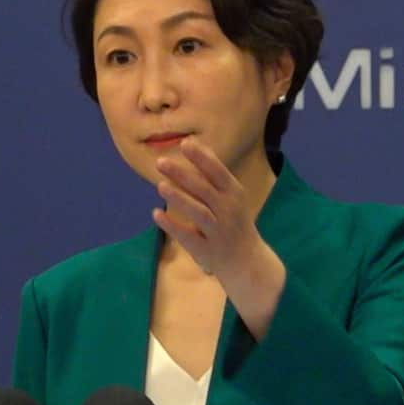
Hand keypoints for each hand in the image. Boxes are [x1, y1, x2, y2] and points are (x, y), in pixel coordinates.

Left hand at [150, 137, 262, 277]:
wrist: (247, 261)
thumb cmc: (233, 220)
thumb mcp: (230, 195)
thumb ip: (213, 173)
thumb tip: (196, 144)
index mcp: (234, 195)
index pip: (218, 173)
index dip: (202, 158)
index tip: (184, 143)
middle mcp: (228, 212)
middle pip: (205, 190)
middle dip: (183, 175)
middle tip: (160, 162)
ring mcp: (218, 232)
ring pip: (199, 213)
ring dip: (180, 199)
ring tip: (160, 186)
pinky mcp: (206, 250)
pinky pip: (188, 237)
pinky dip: (173, 226)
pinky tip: (156, 214)